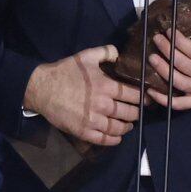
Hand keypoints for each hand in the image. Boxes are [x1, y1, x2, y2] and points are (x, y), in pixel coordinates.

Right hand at [23, 46, 141, 145]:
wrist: (42, 88)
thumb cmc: (65, 71)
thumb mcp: (86, 56)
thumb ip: (106, 52)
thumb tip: (120, 54)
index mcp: (106, 86)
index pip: (133, 95)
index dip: (143, 97)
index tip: (148, 98)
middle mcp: (103, 105)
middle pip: (129, 113)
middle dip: (137, 112)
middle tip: (139, 111)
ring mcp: (93, 120)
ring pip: (118, 128)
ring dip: (127, 127)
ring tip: (129, 124)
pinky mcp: (84, 131)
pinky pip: (104, 139)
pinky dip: (114, 139)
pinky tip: (117, 136)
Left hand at [143, 26, 190, 108]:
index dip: (179, 41)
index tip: (169, 31)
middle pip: (184, 66)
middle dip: (168, 51)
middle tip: (157, 40)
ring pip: (179, 83)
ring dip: (163, 70)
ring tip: (153, 58)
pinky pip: (179, 104)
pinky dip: (164, 99)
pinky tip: (151, 90)